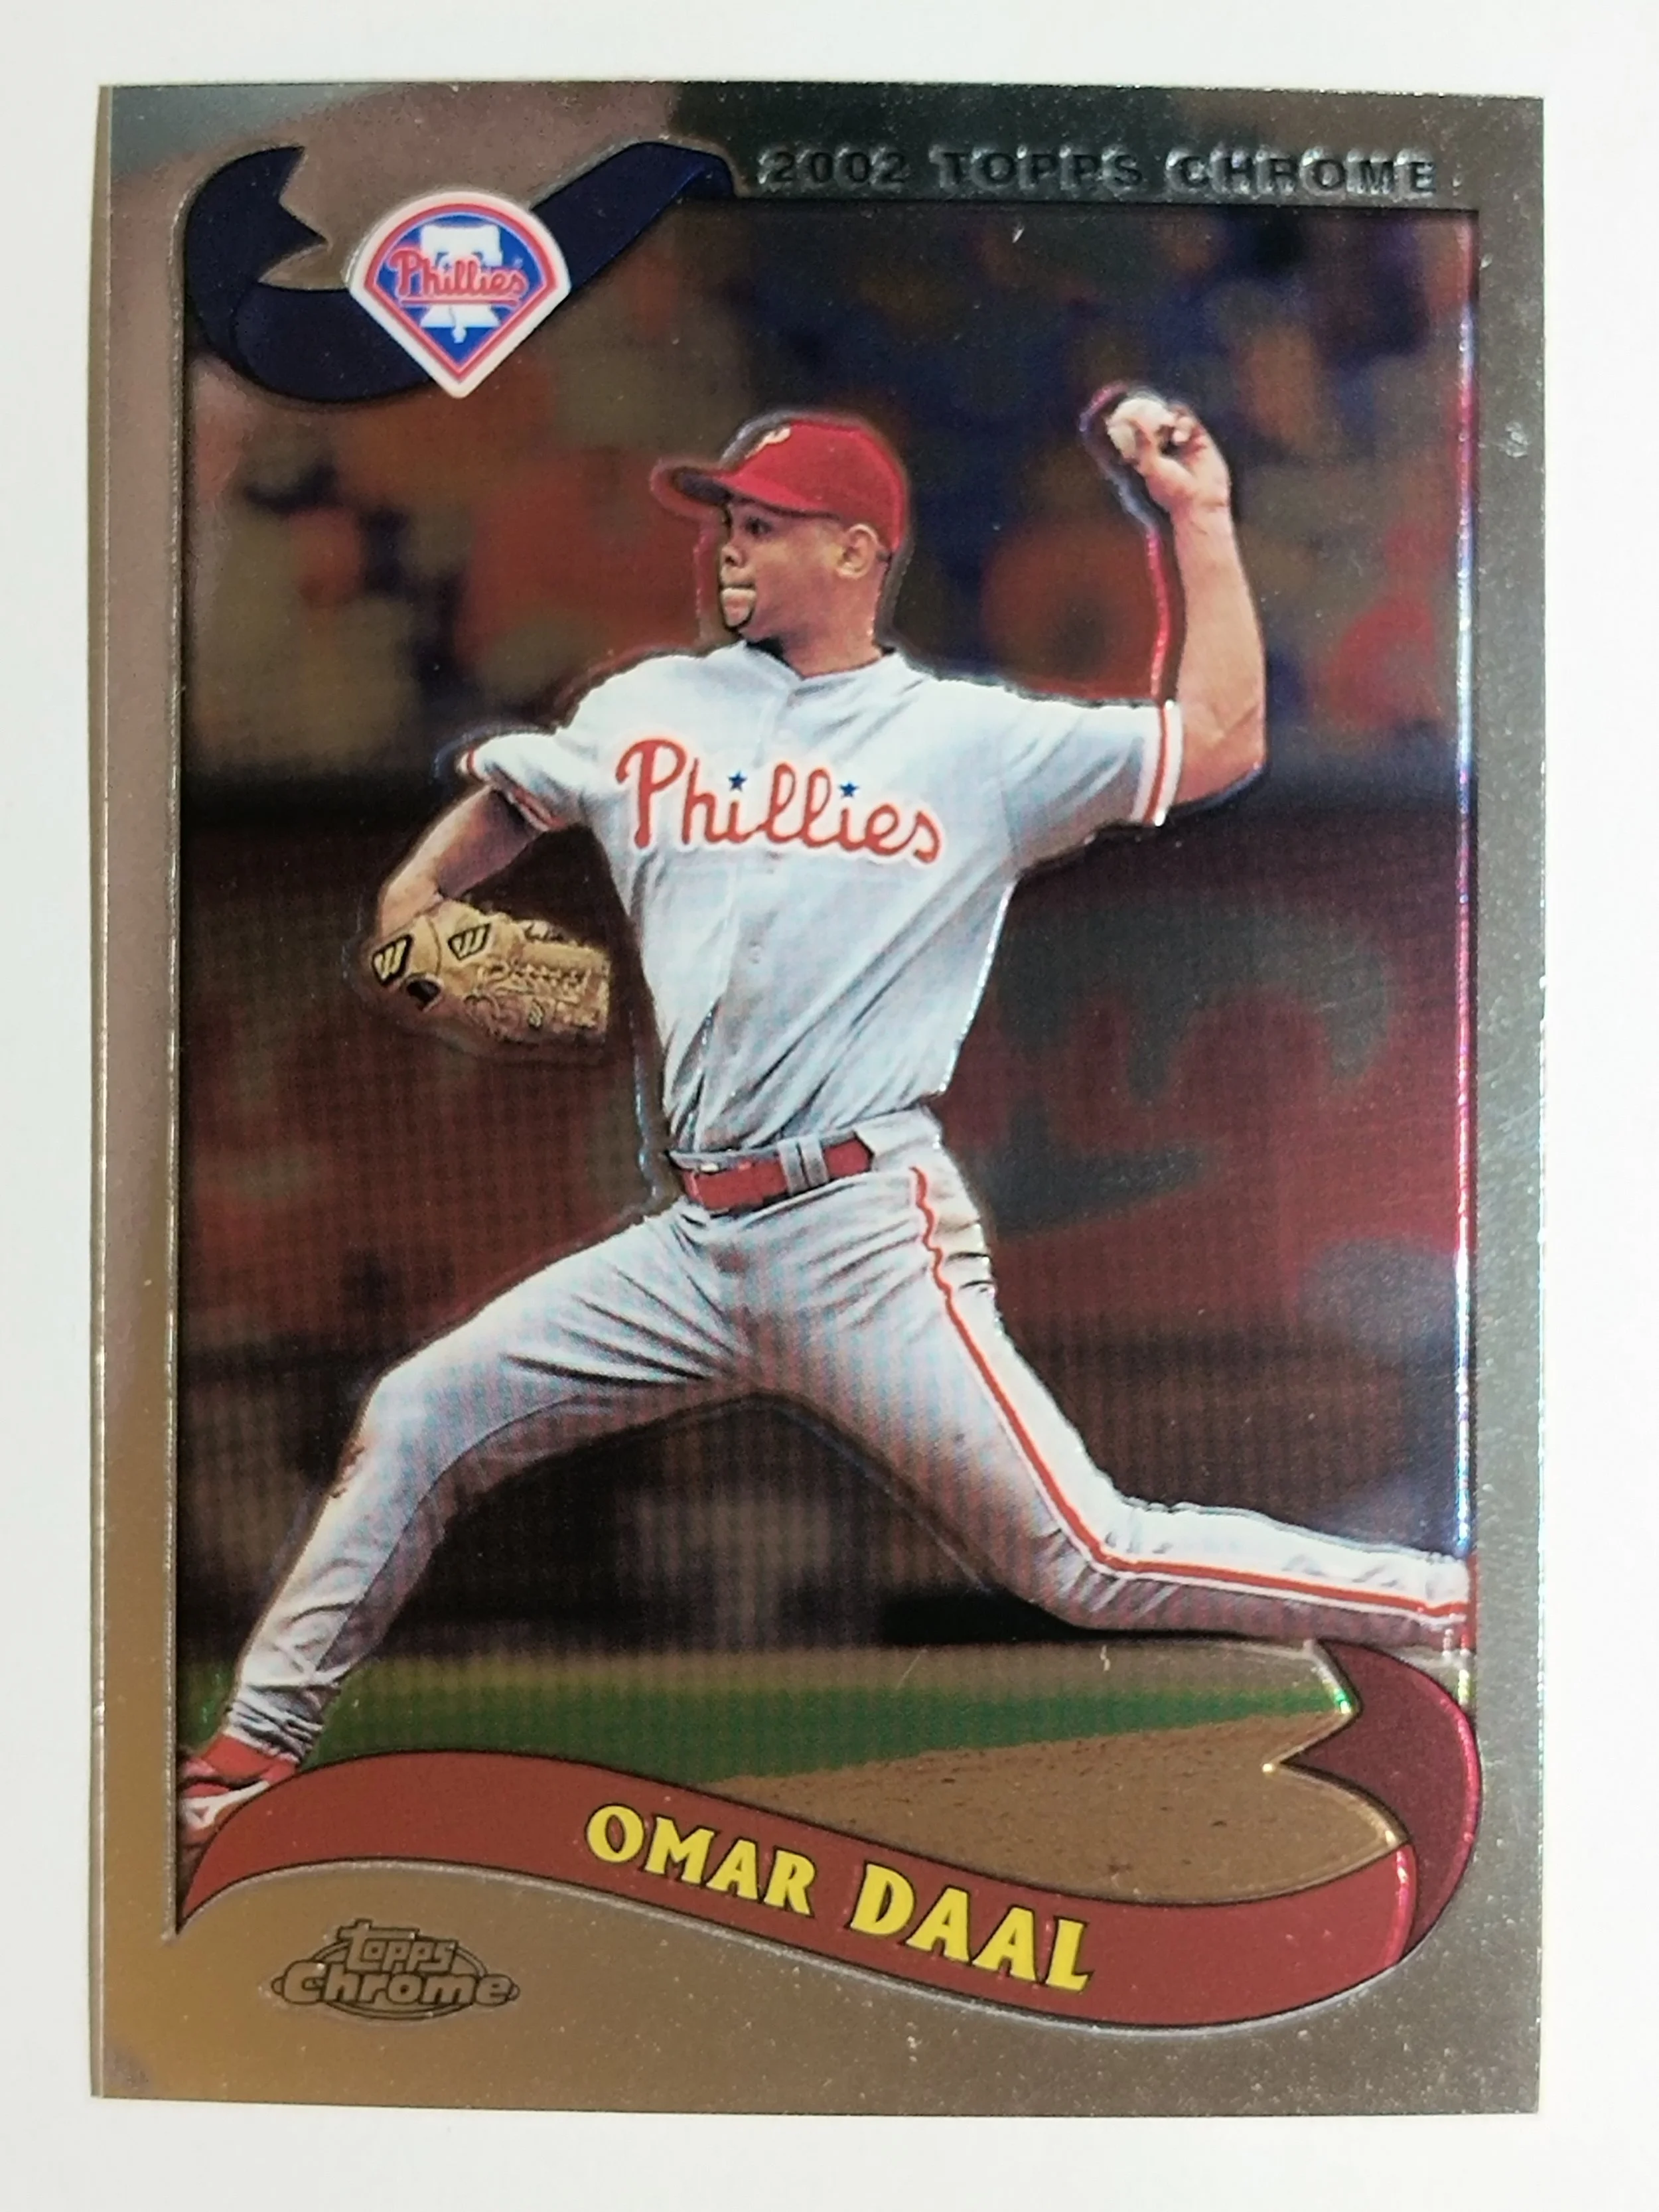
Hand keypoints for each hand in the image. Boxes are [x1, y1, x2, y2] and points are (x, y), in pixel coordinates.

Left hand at [1080, 386, 1231, 521]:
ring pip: (1174, 417)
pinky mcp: (1200, 440)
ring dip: (1169, 417)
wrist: (1200, 502)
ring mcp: (1184, 443)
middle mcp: (1166, 448)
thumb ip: (1142, 442)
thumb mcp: (1150, 466)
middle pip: (1158, 421)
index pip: (1141, 432)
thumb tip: (1130, 419)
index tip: (1128, 413)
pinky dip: (1183, 424)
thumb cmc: (1172, 491)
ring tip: (1168, 425)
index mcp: (1150, 456)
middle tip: (1152, 419)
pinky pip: (1190, 421)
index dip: (1136, 422)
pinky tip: (1180, 438)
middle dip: (1154, 416)